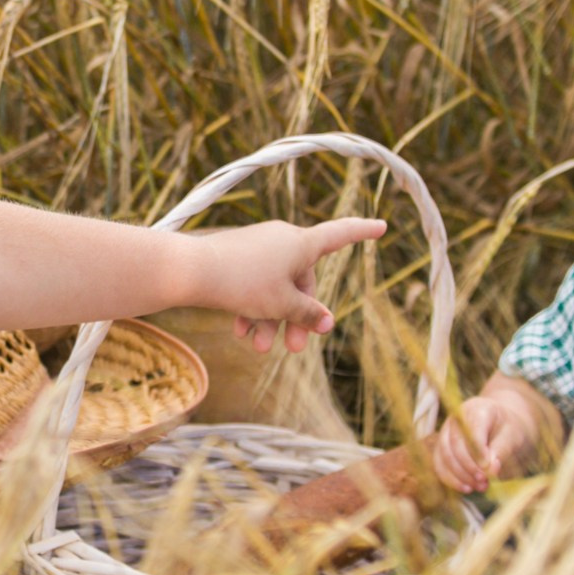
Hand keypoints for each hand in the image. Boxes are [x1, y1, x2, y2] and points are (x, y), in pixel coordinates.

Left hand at [200, 218, 385, 352]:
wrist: (190, 270)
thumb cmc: (242, 282)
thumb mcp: (280, 305)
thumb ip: (307, 313)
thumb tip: (326, 322)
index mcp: (301, 243)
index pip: (341, 234)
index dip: (363, 232)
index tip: (383, 225)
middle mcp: (283, 239)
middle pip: (302, 281)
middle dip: (297, 316)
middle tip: (293, 349)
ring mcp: (258, 247)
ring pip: (275, 288)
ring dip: (270, 319)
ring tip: (257, 348)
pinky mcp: (236, 256)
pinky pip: (253, 283)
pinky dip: (250, 307)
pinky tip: (239, 332)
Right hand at [433, 394, 507, 491]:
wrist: (501, 427)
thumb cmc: (508, 429)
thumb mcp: (512, 436)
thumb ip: (501, 450)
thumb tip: (490, 470)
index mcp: (477, 409)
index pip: (472, 430)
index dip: (478, 451)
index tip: (489, 469)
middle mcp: (456, 419)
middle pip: (455, 444)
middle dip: (469, 467)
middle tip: (485, 482)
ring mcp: (445, 432)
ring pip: (445, 456)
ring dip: (460, 475)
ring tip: (480, 487)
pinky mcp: (441, 448)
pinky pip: (440, 465)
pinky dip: (451, 479)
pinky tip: (467, 488)